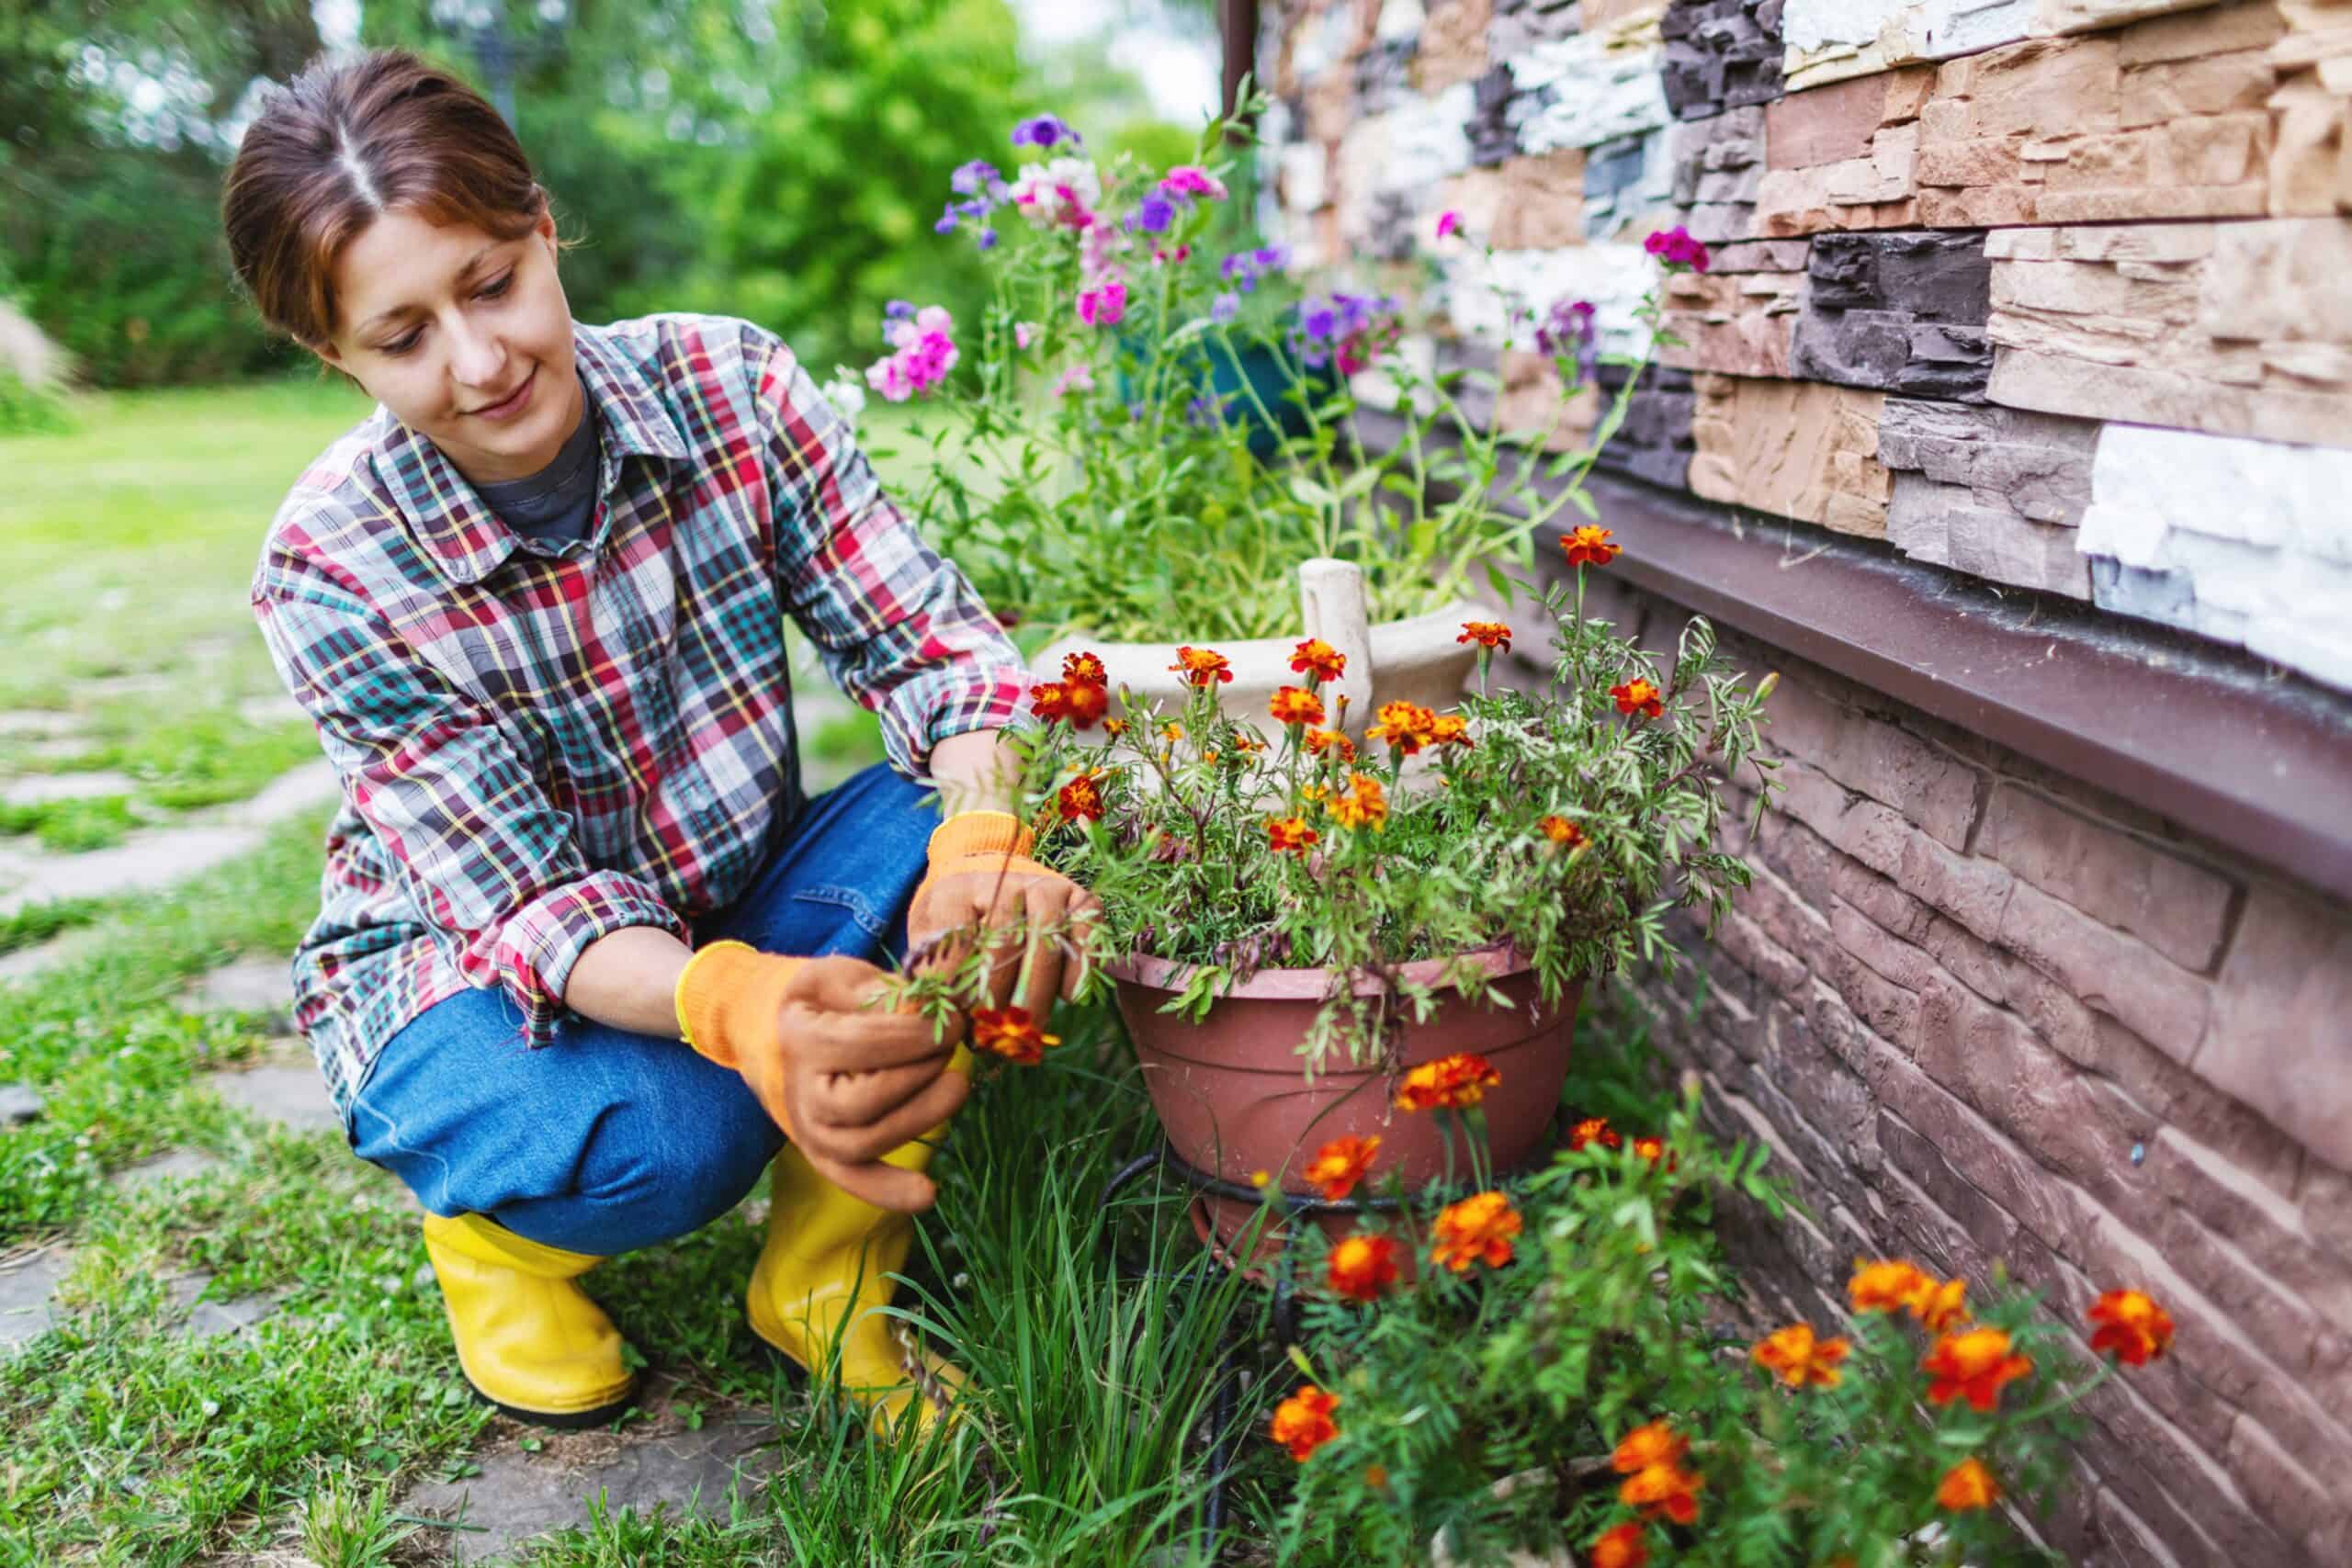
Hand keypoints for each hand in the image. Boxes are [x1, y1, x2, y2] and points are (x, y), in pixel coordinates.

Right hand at [679, 944, 968, 1210]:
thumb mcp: (841, 977)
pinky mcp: (824, 1155)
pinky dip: (889, 1192)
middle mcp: (799, 1094)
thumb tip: (931, 1011)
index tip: (955, 1022)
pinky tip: (928, 1193)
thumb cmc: (818, 1000)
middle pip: (867, 1100)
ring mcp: (809, 1131)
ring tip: (956, 1084)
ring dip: (921, 1116)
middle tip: (952, 1046)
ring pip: (867, 1142)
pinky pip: (855, 1181)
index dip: (915, 1035)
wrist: (771, 1033)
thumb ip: (882, 992)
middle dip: (921, 1073)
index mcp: (800, 1040)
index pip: (863, 1045)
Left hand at [907, 844, 1099, 1023]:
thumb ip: (932, 970)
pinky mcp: (1080, 901)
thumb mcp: (931, 941)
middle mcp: (1006, 881)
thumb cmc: (959, 925)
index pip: (957, 937)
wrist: (993, 889)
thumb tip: (935, 1005)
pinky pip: (1087, 932)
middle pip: (1006, 939)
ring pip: (1047, 936)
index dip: (957, 980)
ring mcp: (1047, 888)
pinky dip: (1081, 966)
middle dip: (999, 993)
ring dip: (1038, 988)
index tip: (954, 1013)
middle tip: (992, 1033)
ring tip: (1028, 1026)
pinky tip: (1069, 997)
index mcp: (958, 892)